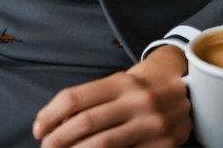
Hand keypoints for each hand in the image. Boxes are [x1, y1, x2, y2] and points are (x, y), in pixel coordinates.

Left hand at [33, 45, 190, 146]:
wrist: (185, 88)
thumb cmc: (140, 87)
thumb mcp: (118, 83)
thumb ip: (92, 100)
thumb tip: (56, 123)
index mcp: (120, 82)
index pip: (75, 98)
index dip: (51, 115)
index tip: (37, 129)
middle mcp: (136, 101)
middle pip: (86, 122)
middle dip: (58, 139)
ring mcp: (151, 124)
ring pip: (104, 144)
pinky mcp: (163, 146)